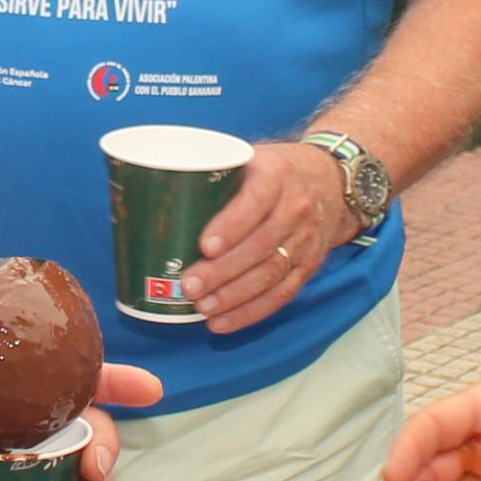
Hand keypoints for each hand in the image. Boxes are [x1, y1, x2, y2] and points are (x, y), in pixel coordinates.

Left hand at [184, 140, 356, 334]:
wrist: (331, 182)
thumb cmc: (275, 171)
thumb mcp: (251, 158)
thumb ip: (214, 174)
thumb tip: (149, 190)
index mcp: (277, 175)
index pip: (256, 201)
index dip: (231, 225)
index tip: (204, 245)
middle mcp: (296, 209)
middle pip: (260, 245)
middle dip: (223, 271)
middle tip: (190, 286)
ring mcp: (305, 240)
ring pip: (271, 274)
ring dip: (234, 296)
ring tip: (202, 308)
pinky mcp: (308, 266)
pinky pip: (282, 294)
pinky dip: (252, 312)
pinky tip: (223, 322)